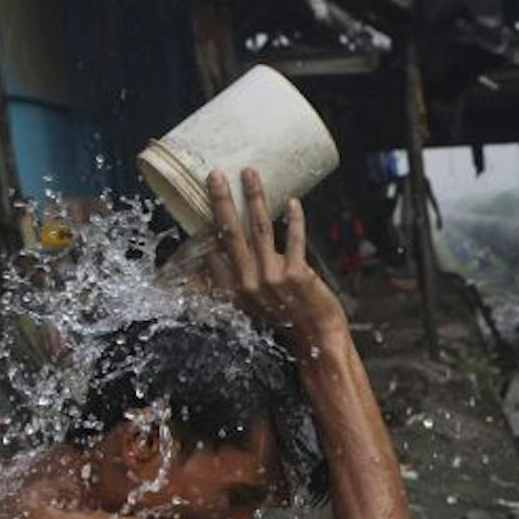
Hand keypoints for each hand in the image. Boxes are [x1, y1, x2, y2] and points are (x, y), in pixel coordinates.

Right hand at [206, 168, 346, 345]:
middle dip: (222, 201)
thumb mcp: (253, 308)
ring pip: (259, 229)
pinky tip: (293, 202)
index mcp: (234, 291)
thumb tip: (228, 255)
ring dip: (255, 198)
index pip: (213, 251)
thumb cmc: (287, 323)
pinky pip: (295, 239)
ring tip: (250, 174)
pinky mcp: (297, 275)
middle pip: (230, 233)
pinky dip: (295, 219)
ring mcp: (272, 278)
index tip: (202, 196)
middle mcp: (248, 283)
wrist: (317, 343)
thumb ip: (241, 281)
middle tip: (216, 175)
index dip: (206, 223)